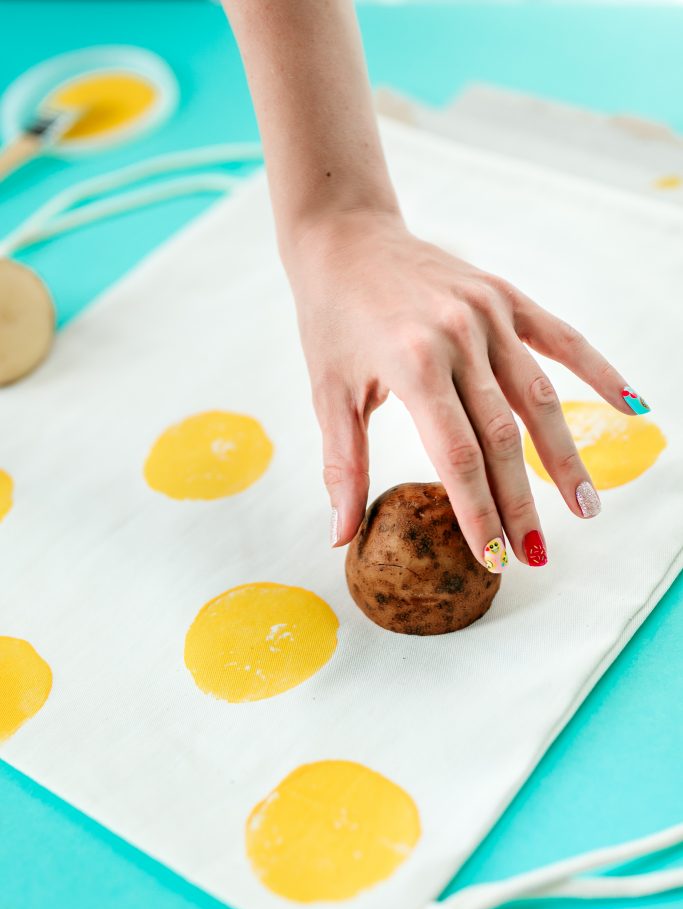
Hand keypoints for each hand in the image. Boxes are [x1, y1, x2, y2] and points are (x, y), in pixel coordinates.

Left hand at [286, 208, 634, 569]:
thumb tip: (340, 537)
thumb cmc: (332, 320)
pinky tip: (632, 406)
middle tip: (535, 556)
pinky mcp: (505, 296)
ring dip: (565, 457)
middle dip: (521, 503)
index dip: (478, 512)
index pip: (457, 456)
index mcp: (414, 364)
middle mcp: (459, 337)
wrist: (345, 237)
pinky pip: (561, 338)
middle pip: (504, 438)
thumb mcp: (328, 394)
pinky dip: (599, 371)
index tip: (493, 558)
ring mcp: (488, 313)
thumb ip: (343, 466)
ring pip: (539, 398)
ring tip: (585, 507)